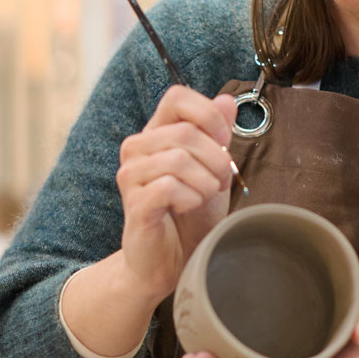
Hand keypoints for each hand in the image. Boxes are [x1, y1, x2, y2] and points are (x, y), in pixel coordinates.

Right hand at [114, 86, 237, 302]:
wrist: (174, 261)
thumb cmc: (191, 215)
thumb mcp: (213, 169)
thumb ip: (218, 134)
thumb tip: (226, 100)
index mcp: (156, 133)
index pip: (177, 96)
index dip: (209, 115)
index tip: (224, 142)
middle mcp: (136, 149)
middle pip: (186, 132)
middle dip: (217, 160)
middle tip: (221, 182)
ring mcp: (131, 176)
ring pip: (179, 159)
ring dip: (206, 182)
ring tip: (204, 197)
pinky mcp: (134, 203)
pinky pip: (169, 187)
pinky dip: (191, 198)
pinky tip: (188, 208)